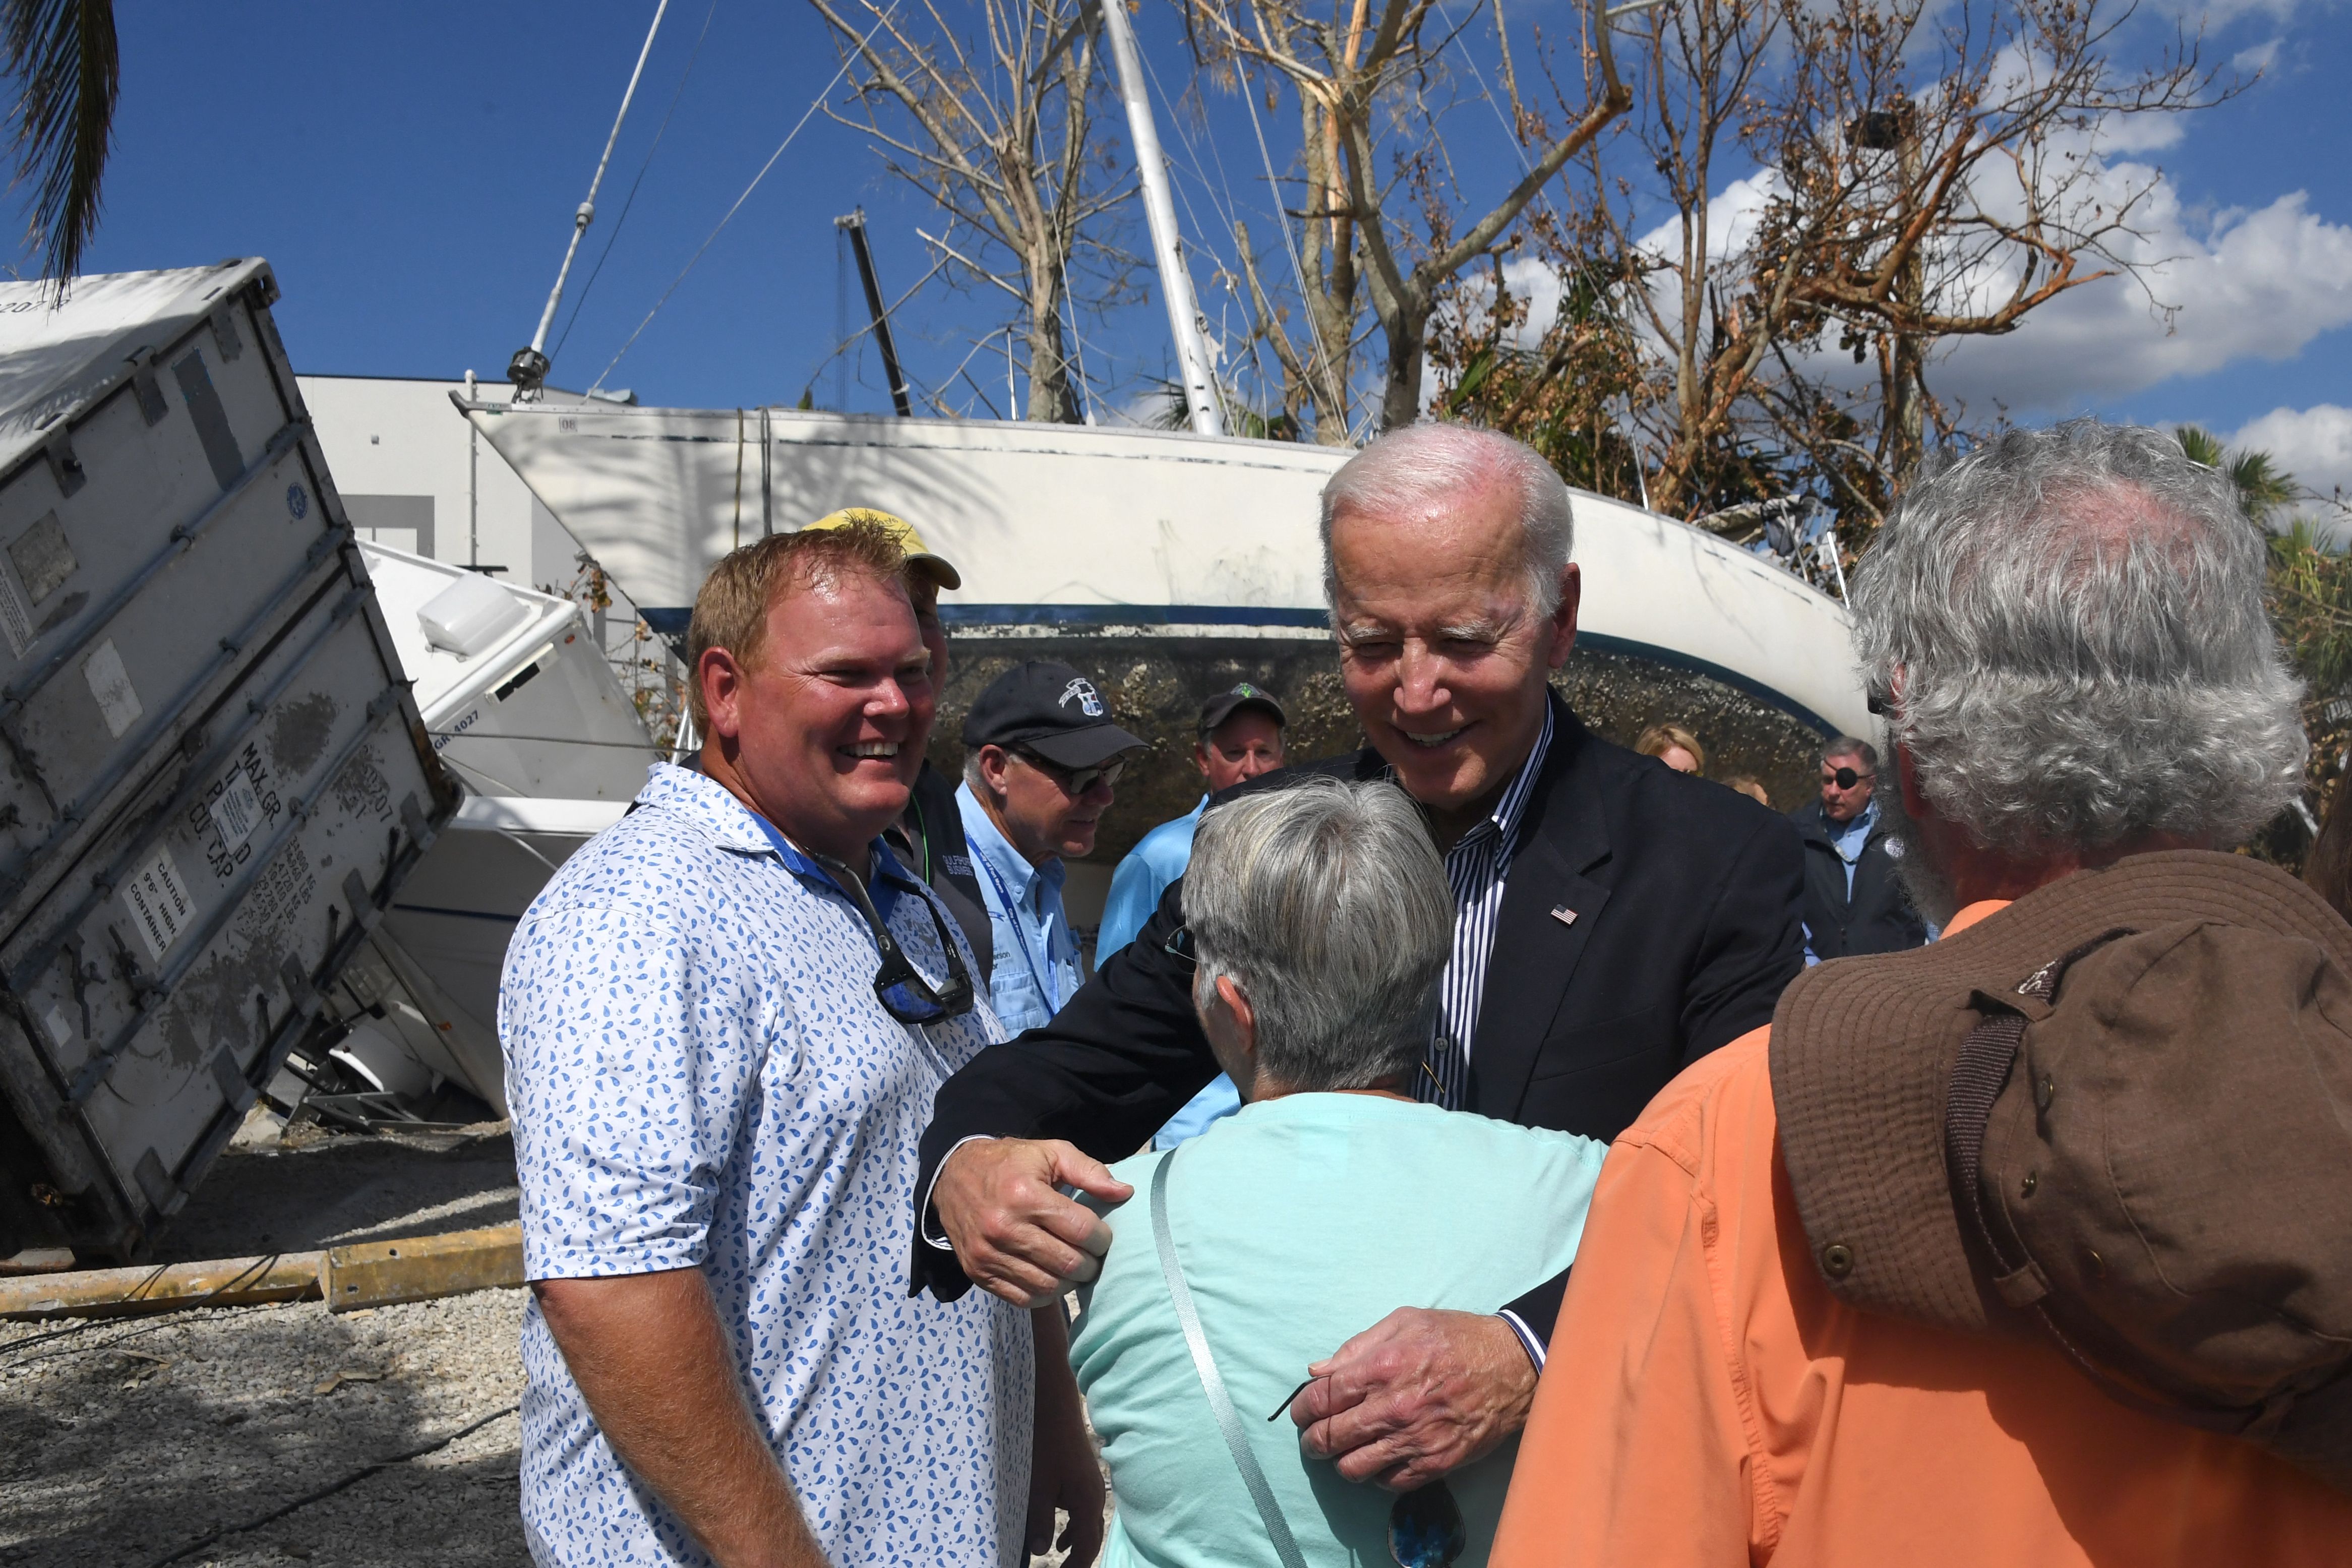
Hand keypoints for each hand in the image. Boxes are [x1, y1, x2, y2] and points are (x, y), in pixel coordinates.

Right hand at [935, 1138, 1130, 1307]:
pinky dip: (1045, 1294)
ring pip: (1048, 1287)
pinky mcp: (978, 1273)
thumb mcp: (1050, 1153)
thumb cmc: (1010, 1164)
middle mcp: (1004, 1228)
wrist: (953, 1177)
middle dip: (1091, 1264)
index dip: (1102, 1238)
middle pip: (1068, 1264)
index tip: (1102, 1236)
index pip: (1081, 1231)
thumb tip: (1125, 1193)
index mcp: (1025, 1194)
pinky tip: (1050, 1277)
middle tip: (1092, 1255)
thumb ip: (1090, 1172)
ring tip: (1073, 1266)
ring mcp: (989, 1254)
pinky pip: (1023, 1299)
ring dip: (1070, 1282)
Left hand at [1026, 1306, 1105, 1564]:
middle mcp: (1094, 1496)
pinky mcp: (1080, 1474)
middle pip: (1091, 1539)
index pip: (1087, 1549)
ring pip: (1086, 1524)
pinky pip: (1081, 1510)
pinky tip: (1058, 1532)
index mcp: (1087, 1502)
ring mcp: (1089, 1484)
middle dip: (1077, 1560)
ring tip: (1060, 1559)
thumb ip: (1037, 1520)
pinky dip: (1072, 1526)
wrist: (1051, 1401)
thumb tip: (1040, 1549)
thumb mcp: (1035, 1486)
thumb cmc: (1043, 1442)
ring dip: (1075, 1543)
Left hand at [1289, 1308, 1536, 1491]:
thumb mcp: (1404, 1322)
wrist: (1512, 1367)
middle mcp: (1394, 1407)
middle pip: (1330, 1437)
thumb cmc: (1456, 1338)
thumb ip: (1356, 1346)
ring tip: (1343, 1451)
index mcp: (1382, 1367)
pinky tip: (1378, 1458)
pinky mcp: (1435, 1463)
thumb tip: (1317, 1370)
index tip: (1302, 1411)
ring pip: (1352, 1468)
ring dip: (1340, 1461)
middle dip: (1312, 1439)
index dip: (1302, 1408)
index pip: (1322, 1398)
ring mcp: (1415, 1440)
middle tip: (1313, 1437)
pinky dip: (1375, 1475)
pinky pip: (1388, 1483)